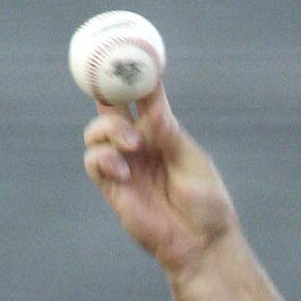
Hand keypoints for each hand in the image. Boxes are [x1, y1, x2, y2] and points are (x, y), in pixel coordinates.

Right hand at [82, 86, 237, 284]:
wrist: (202, 245)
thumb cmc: (206, 205)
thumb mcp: (192, 162)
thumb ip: (169, 135)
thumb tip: (154, 107)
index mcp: (162, 133)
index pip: (142, 97)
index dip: (134, 75)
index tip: (132, 55)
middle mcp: (140, 144)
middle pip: (111, 106)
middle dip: (107, 90)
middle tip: (112, 82)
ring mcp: (125, 165)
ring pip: (96, 131)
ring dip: (109, 129)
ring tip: (132, 145)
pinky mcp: (115, 189)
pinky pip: (94, 162)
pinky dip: (102, 157)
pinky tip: (123, 168)